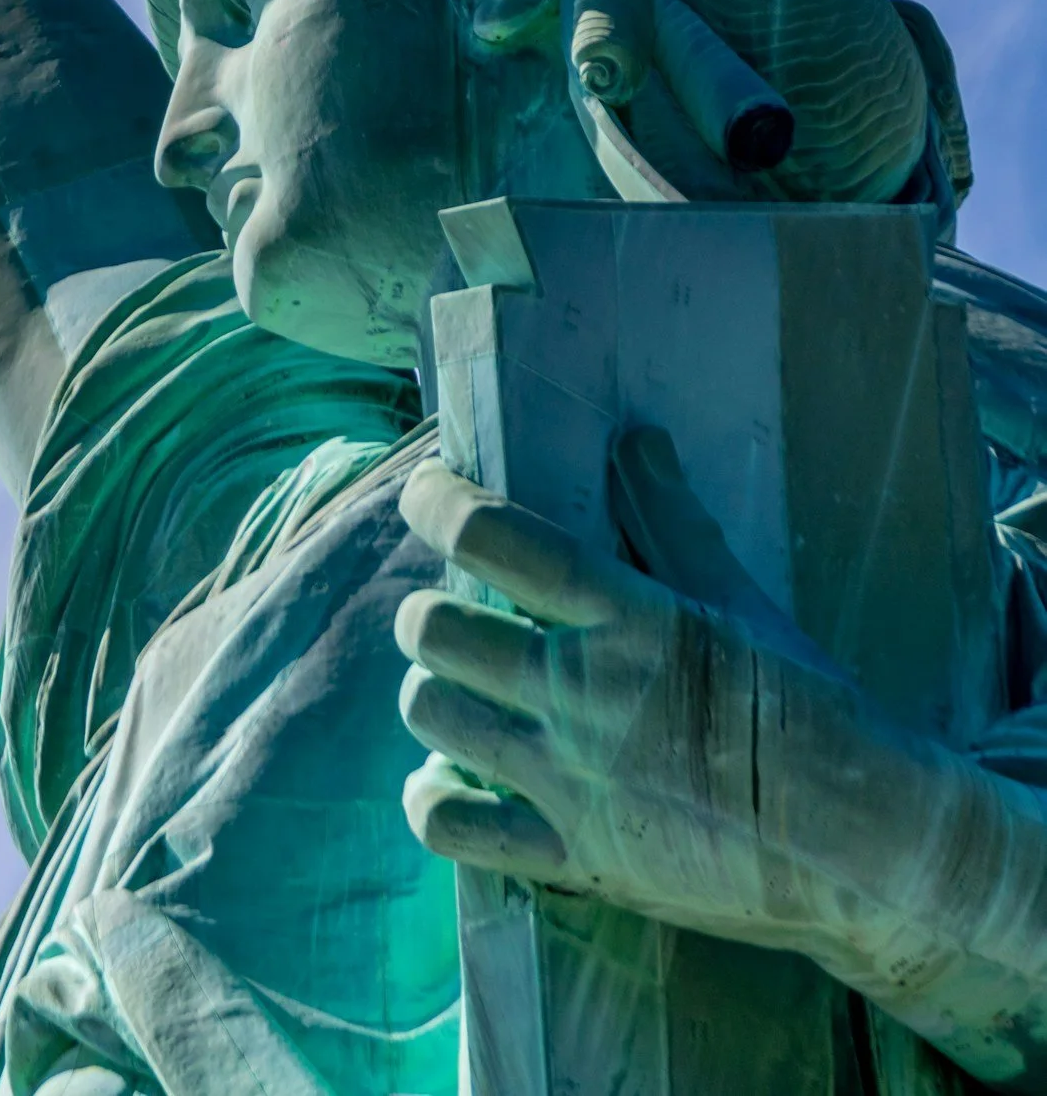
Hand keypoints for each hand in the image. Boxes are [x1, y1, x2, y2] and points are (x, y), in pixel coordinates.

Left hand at [394, 441, 1034, 1000]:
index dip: (437, 505)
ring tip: (463, 688)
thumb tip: (635, 437)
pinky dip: (433, 801)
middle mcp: (584, 695)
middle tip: (455, 612)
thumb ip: (673, 519)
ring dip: (433, 692)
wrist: (866, 845)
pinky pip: (454, 829)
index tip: (428, 494)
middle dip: (429, 612)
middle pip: (437, 631)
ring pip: (433, 714)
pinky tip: (449, 781)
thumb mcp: (741, 601)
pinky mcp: (574, 857)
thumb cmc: (809, 709)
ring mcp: (572, 781)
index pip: (494, 539)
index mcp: (627, 619)